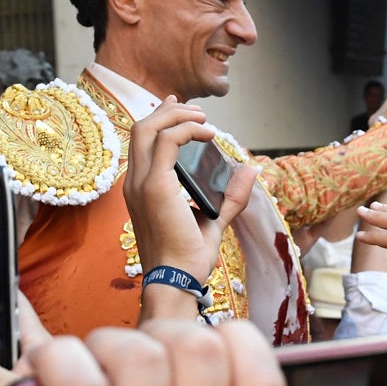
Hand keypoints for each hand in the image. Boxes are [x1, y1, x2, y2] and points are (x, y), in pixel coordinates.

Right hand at [123, 98, 256, 282]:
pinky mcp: (155, 187)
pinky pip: (167, 142)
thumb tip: (251, 170)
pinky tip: (208, 134)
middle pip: (141, 128)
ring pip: (147, 128)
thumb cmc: (189, 258)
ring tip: (203, 119)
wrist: (177, 279)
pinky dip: (187, 130)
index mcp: (140, 188)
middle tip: (197, 111)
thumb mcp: (213, 218)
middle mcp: (135, 183)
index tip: (179, 106)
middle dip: (169, 111)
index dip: (159, 118)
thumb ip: (230, 195)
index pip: (142, 142)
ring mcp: (141, 183)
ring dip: (177, 116)